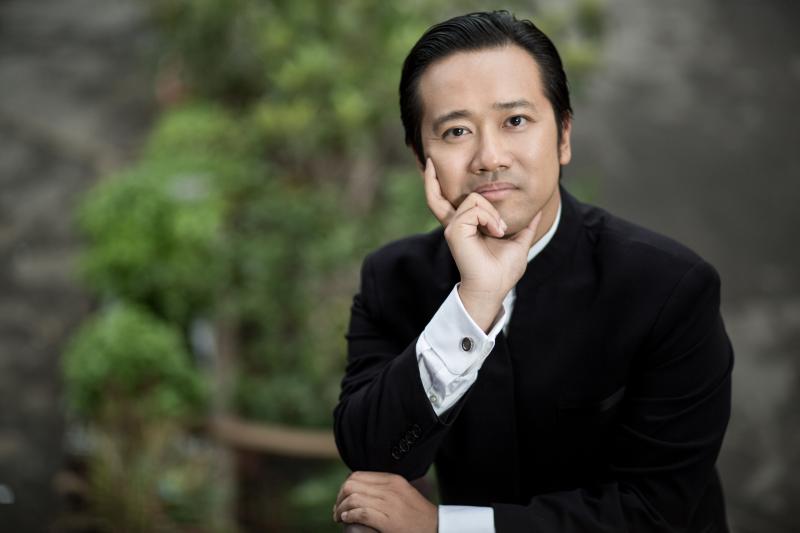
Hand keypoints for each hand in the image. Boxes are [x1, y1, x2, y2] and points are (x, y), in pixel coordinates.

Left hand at [333, 471, 436, 532]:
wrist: (436, 528)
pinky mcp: (388, 520)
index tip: (342, 499)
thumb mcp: (402, 493)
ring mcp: (389, 504)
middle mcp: (390, 489)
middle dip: (339, 498)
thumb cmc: (418, 515)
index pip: (358, 475)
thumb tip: (362, 490)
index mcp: (392, 480)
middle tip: (337, 511)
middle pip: (352, 485)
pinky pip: (361, 512)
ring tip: (339, 518)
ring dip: (341, 508)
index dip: (345, 487)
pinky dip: (349, 516)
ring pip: (353, 498)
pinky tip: (346, 520)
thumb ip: (385, 489)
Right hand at [424, 158, 541, 330]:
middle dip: (434, 178)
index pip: (446, 199)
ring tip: (499, 231)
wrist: (494, 287)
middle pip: (444, 194)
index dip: (436, 182)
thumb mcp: (519, 241)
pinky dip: (491, 218)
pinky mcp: (455, 230)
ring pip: (475, 198)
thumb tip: (539, 212)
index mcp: (465, 225)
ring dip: (493, 213)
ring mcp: (453, 226)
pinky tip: (496, 232)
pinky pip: (475, 208)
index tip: (432, 165)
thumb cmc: (503, 270)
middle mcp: (455, 223)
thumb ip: (526, 225)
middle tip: (434, 163)